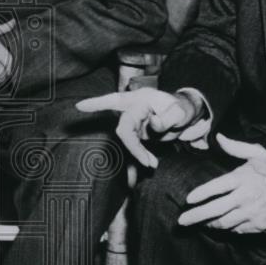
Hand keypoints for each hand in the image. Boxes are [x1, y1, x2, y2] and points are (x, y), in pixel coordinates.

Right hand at [76, 87, 202, 166]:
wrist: (186, 115)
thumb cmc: (181, 108)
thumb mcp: (179, 112)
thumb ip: (166, 118)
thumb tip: (152, 123)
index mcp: (140, 99)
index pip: (115, 100)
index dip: (96, 104)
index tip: (79, 106)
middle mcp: (133, 109)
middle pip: (124, 129)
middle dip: (133, 147)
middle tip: (149, 162)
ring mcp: (134, 122)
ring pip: (128, 139)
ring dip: (138, 154)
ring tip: (152, 164)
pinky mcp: (137, 132)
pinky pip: (133, 146)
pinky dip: (139, 156)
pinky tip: (148, 164)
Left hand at [179, 135, 265, 232]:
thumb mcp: (258, 154)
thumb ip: (236, 147)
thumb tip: (218, 137)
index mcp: (242, 179)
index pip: (215, 188)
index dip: (200, 194)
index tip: (188, 200)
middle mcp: (244, 198)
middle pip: (214, 210)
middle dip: (195, 216)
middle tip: (182, 221)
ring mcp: (251, 214)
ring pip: (224, 223)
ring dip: (209, 224)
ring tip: (200, 223)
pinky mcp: (258, 226)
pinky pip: (237, 230)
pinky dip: (227, 228)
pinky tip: (220, 225)